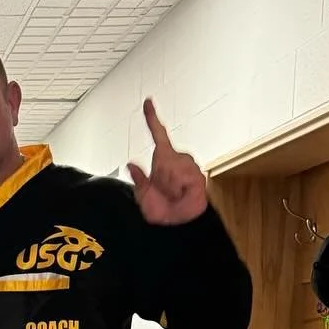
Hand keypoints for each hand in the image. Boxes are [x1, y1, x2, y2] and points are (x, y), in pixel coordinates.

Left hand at [127, 100, 208, 225]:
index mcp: (162, 161)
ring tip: (173, 193)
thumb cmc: (162, 211)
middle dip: (160, 175)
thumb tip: (131, 164)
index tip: (148, 103)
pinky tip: (180, 192)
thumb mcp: (143, 196)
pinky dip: (178, 186)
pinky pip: (182, 175)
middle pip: (164, 154)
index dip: (152, 119)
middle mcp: (176, 160)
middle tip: (163, 191)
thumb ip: (138, 179)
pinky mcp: (197, 175)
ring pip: (172, 165)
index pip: (158, 135)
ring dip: (168, 183)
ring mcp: (188, 166)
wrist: (177, 225)